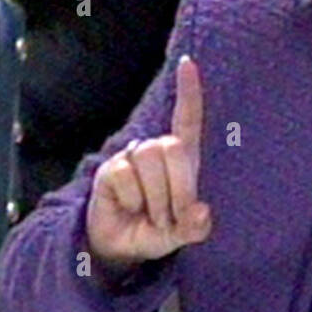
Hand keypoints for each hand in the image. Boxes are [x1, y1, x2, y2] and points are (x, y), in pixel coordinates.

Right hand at [86, 55, 210, 269]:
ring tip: (150, 215)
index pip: (188, 119)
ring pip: (149, 160)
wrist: (119, 249)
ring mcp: (131, 158)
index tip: (187, 63)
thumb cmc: (156, 229)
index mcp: (182, 159)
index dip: (189, 91)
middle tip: (171, 217)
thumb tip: (200, 212)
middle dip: (178, 188)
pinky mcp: (110, 169)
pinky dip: (132, 200)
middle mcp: (156, 151)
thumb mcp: (181, 234)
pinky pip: (125, 175)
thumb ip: (195, 227)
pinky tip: (128, 208)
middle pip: (173, 147)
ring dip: (155, 199)